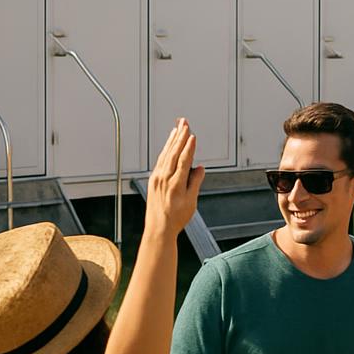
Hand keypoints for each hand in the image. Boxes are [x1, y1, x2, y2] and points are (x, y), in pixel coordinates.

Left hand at [144, 119, 203, 237]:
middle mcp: (164, 179)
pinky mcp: (153, 180)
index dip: (189, 147)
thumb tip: (199, 169)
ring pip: (166, 154)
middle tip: (185, 123)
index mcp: (175, 184)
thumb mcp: (191, 202)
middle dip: (180, 136)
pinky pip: (160, 160)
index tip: (193, 136)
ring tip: (177, 128)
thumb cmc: (176, 218)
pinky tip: (168, 145)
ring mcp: (157, 178)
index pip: (184, 160)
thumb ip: (195, 183)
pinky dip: (165, 150)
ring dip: (172, 140)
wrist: (158, 229)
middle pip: (173, 153)